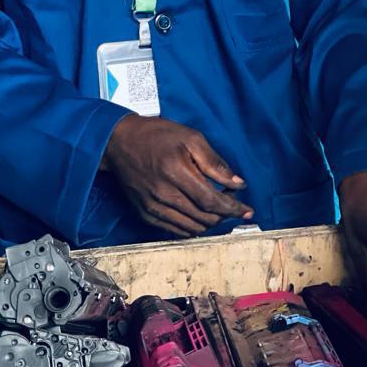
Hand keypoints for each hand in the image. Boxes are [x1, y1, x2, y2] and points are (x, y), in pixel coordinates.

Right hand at [102, 115, 252, 237]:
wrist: (119, 142)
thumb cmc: (157, 136)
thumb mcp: (191, 138)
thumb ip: (215, 163)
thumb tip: (237, 184)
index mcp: (176, 173)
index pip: (211, 201)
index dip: (233, 209)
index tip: (248, 211)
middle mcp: (164, 194)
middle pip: (204, 217)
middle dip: (225, 214)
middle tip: (234, 202)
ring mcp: (153, 206)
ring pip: (191, 227)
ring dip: (210, 222)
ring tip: (219, 208)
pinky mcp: (145, 213)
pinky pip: (174, 230)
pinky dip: (193, 227)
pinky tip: (201, 216)